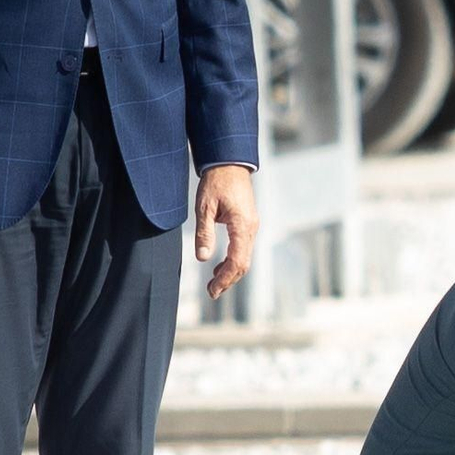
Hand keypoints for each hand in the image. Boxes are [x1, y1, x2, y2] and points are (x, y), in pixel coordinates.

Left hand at [194, 164, 258, 299]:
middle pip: (243, 264)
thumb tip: (203, 258)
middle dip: (228, 280)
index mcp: (242, 227)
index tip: (211, 290)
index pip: (237, 261)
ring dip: (230, 272)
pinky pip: (243, 249)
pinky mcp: (248, 224)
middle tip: (211, 292)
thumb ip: (204, 233)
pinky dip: (233, 261)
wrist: (230, 162)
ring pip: (244, 258)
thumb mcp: (204, 208)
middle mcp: (251, 229)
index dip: (224, 279)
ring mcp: (252, 227)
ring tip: (214, 282)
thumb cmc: (216, 181)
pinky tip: (219, 265)